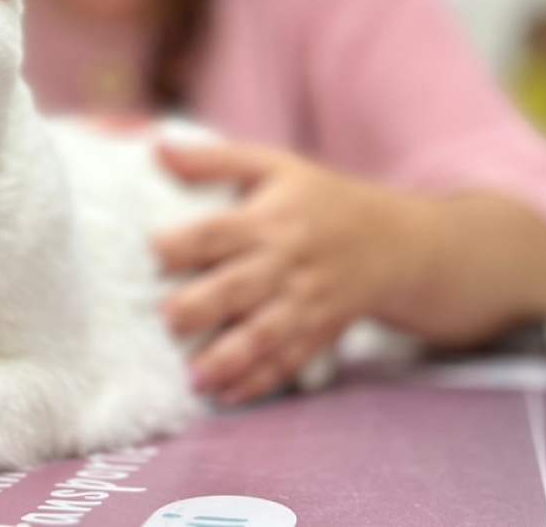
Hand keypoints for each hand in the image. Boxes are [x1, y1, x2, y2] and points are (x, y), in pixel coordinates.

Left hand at [153, 141, 415, 403]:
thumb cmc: (319, 198)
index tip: (150, 253)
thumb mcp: (273, 165)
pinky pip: (288, 361)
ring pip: (265, 334)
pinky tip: (226, 397)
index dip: (185, 242)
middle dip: (203, 306)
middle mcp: (288, 263)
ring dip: (229, 358)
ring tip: (192, 378)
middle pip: (241, 287)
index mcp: (271, 218)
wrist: (395, 241)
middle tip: (167, 320)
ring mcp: (307, 302)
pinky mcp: (319, 332)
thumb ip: (213, 159)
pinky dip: (260, 382)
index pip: (221, 231)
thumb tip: (157, 148)